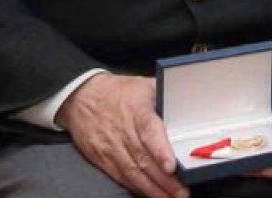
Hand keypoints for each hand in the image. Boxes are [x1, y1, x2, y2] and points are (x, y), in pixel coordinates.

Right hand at [57, 73, 187, 197]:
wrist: (80, 97)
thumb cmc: (118, 91)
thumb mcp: (144, 85)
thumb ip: (166, 95)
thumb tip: (190, 100)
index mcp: (136, 111)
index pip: (149, 131)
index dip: (160, 150)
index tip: (171, 166)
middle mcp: (123, 132)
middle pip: (144, 159)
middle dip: (164, 179)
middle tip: (182, 192)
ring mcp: (111, 147)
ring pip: (133, 172)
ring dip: (152, 188)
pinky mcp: (101, 158)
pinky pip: (120, 176)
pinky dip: (135, 187)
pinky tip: (150, 194)